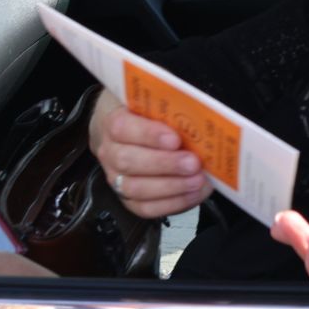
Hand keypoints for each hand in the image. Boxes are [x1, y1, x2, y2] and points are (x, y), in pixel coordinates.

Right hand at [89, 88, 211, 218]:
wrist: (122, 130)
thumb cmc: (144, 113)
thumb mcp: (151, 100)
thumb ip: (167, 105)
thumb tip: (199, 114)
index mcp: (112, 121)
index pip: (123, 128)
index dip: (149, 135)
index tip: (175, 139)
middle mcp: (109, 152)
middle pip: (129, 162)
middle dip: (166, 164)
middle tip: (193, 163)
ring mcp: (116, 178)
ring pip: (136, 189)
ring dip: (171, 187)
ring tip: (197, 181)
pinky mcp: (128, 199)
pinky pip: (146, 208)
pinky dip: (172, 204)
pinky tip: (194, 194)